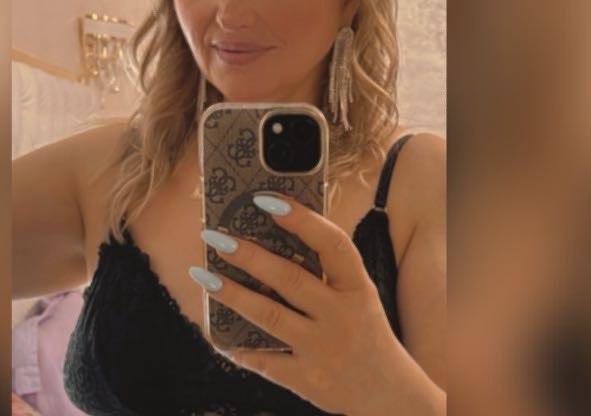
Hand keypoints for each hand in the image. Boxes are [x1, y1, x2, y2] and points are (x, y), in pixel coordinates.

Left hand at [188, 193, 402, 414]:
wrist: (388, 391)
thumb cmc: (364, 327)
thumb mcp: (358, 293)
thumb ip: (328, 268)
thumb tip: (276, 234)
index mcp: (356, 286)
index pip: (332, 244)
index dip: (301, 219)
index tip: (266, 200)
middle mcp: (340, 314)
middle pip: (289, 278)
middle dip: (249, 255)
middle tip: (215, 236)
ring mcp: (322, 348)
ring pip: (269, 315)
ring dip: (232, 293)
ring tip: (203, 274)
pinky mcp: (306, 379)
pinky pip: (265, 361)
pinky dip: (238, 348)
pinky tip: (216, 332)